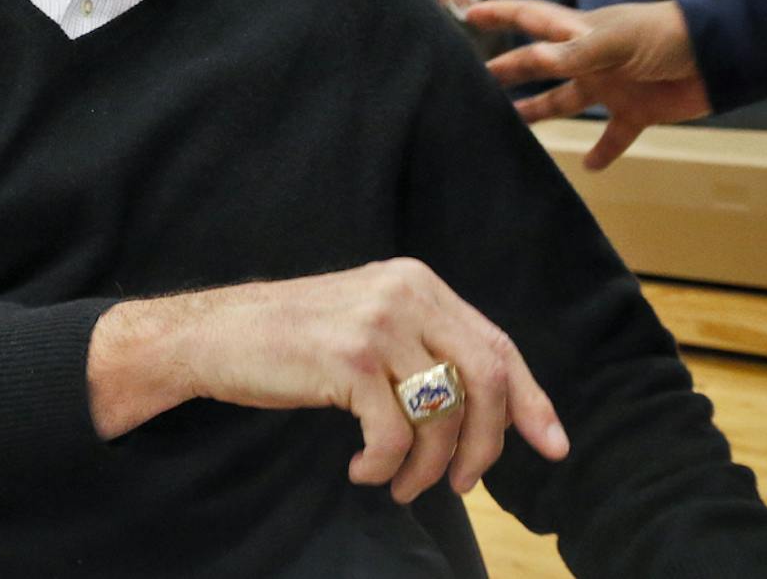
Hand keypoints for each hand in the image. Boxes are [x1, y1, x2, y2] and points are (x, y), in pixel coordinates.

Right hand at [88, 259, 568, 498]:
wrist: (214, 335)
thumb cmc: (292, 340)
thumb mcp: (370, 324)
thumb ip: (426, 348)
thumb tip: (494, 409)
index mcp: (419, 282)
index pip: (497, 344)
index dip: (531, 400)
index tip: (552, 445)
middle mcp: (406, 293)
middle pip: (486, 378)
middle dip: (485, 444)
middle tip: (462, 483)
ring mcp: (376, 323)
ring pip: (442, 413)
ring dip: (428, 466)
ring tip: (400, 484)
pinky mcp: (347, 358)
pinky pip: (393, 433)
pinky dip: (385, 465)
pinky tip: (363, 470)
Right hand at [466, 0, 711, 167]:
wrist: (721, 56)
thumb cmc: (667, 36)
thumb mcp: (617, 41)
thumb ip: (573, 54)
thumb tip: (531, 59)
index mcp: (581, 33)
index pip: (531, 19)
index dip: (500, 15)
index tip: (468, 14)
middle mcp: (590, 59)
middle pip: (540, 65)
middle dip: (511, 71)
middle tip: (478, 81)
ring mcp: (612, 86)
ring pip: (566, 101)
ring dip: (540, 111)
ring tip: (513, 125)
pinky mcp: (637, 111)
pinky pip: (613, 135)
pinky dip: (602, 151)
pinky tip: (588, 166)